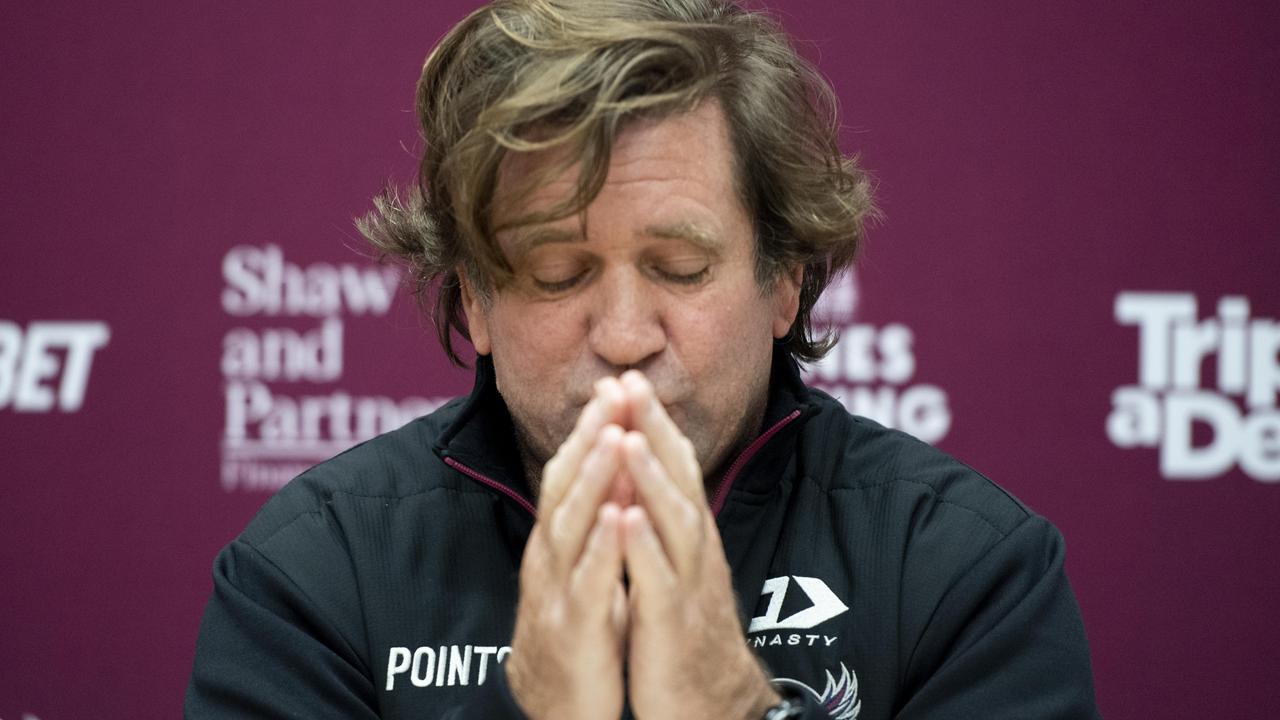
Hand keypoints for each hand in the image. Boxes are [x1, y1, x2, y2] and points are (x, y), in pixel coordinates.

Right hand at [506, 381, 630, 719]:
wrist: (554, 708)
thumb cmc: (576, 633)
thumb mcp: (585, 569)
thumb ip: (594, 524)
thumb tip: (616, 474)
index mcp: (558, 541)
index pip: (571, 472)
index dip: (591, 428)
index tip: (615, 384)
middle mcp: (551, 557)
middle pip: (565, 484)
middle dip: (590, 435)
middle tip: (612, 389)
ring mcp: (556, 590)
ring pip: (571, 525)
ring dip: (593, 478)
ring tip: (614, 436)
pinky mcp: (571, 628)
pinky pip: (587, 583)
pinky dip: (600, 549)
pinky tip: (617, 519)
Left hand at [616, 371, 780, 719]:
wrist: (712, 706)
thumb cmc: (687, 635)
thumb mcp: (679, 569)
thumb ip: (669, 525)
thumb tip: (652, 480)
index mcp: (690, 538)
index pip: (675, 467)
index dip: (652, 423)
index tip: (627, 379)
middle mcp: (695, 552)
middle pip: (678, 479)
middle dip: (652, 430)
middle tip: (629, 381)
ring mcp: (687, 586)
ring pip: (673, 522)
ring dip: (650, 478)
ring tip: (628, 437)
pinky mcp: (673, 624)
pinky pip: (658, 581)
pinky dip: (643, 548)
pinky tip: (625, 519)